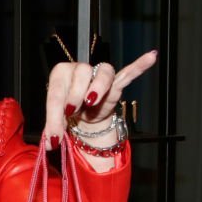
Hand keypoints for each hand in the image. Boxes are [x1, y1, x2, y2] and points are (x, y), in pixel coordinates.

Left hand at [43, 50, 158, 151]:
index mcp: (60, 75)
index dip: (55, 112)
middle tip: (72, 111)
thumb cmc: (67, 113)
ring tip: (91, 101)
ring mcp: (98, 75)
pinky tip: (151, 57)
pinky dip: (138, 66)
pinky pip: (128, 73)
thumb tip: (50, 144)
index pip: (57, 91)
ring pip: (102, 71)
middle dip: (75, 95)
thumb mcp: (57, 122)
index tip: (56, 131)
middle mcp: (80, 70)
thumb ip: (53, 130)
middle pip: (81, 73)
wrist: (83, 116)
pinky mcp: (115, 83)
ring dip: (97, 86)